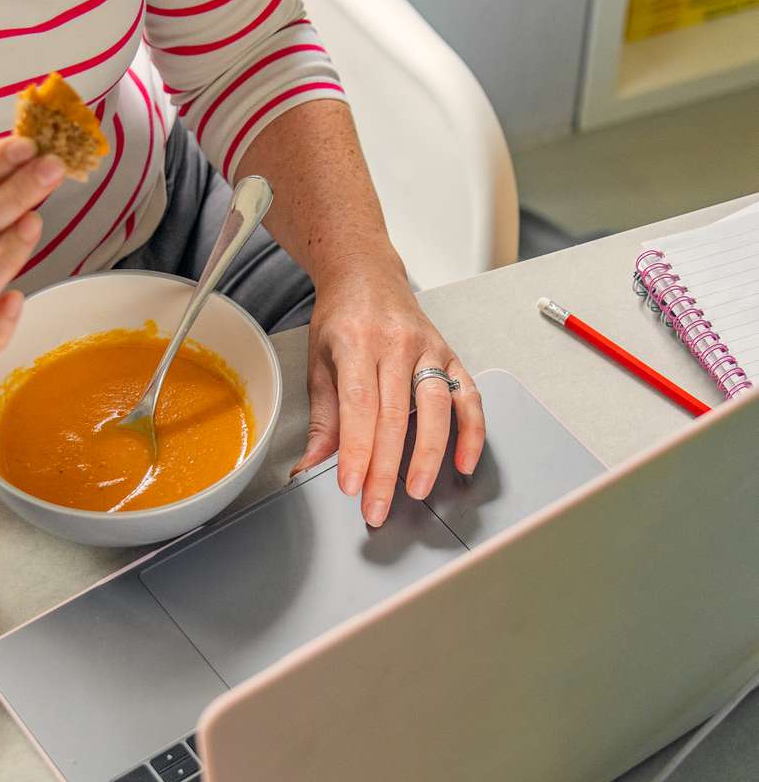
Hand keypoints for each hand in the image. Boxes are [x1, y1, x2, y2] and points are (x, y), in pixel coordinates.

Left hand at [290, 258, 485, 525]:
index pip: (359, 407)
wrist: (366, 274)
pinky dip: (471, 431)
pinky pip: (468, 396)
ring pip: (435, 408)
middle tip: (378, 507)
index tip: (352, 486)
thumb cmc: (339, 319)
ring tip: (417, 491)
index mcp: (356, 344)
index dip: (357, 451)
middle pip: (395, 416)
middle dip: (386, 468)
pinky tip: (464, 462)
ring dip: (429, 455)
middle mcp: (396, 345)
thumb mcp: (318, 361)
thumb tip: (311, 465)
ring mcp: (428, 349)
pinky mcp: (450, 355)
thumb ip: (322, 417)